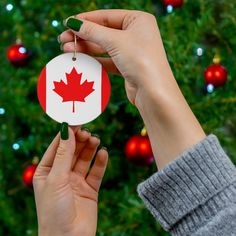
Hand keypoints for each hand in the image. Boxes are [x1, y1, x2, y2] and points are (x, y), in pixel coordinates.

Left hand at [33, 125, 107, 235]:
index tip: (77, 121)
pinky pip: (96, 172)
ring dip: (90, 148)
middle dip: (80, 140)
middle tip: (88, 132)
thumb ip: (64, 154)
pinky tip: (103, 153)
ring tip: (96, 140)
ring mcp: (76, 181)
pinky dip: (100, 162)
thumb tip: (67, 130)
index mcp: (47, 171)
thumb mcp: (56, 178)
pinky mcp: (90, 189)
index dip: (67, 133)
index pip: (57, 146)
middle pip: (72, 151)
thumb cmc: (54, 211)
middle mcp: (62, 175)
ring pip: (85, 159)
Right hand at [59, 10, 204, 169]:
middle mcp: (136, 34)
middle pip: (103, 31)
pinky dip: (94, 60)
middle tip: (63, 40)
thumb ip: (92, 31)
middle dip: (83, 36)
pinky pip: (107, 60)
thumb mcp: (115, 41)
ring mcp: (132, 51)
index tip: (67, 24)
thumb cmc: (140, 60)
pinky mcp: (127, 66)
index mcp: (138, 20)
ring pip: (104, 47)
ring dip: (86, 48)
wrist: (153, 92)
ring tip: (67, 50)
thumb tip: (73, 23)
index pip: (106, 16)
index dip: (85, 20)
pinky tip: (80, 60)